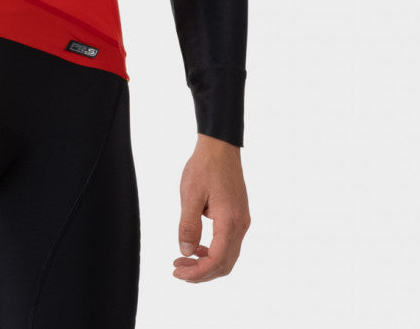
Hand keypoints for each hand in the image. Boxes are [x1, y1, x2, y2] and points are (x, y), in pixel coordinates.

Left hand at [173, 133, 249, 282]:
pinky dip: (213, 251)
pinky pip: (228, 243)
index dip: (197, 272)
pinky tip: (196, 247)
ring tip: (183, 260)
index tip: (177, 272)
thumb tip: (185, 252)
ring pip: (227, 255)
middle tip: (178, 270)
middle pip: (224, 264)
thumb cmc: (204, 167)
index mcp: (230, 222)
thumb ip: (188, 225)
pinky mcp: (239, 216)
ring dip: (206, 263)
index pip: (216, 260)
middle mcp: (240, 225)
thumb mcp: (190, 195)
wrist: (221, 147)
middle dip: (201, 272)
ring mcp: (242, 221)